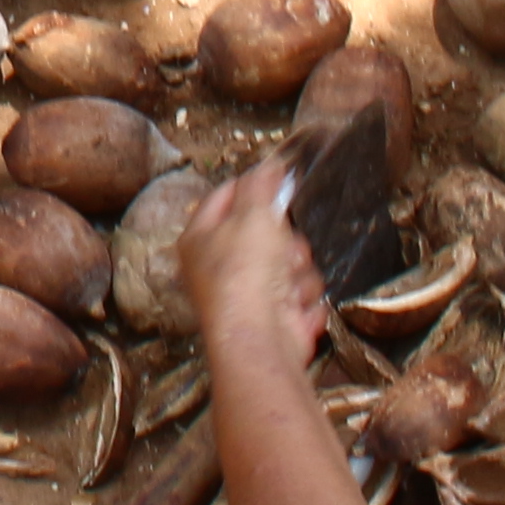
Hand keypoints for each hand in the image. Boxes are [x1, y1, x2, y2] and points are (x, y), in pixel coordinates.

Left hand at [181, 160, 331, 374]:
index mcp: (200, 238)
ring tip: (288, 284)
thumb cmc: (245, 272)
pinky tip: (294, 309)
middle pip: (267, 233)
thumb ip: (261, 186)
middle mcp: (219, 267)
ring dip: (299, 272)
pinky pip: (302, 295)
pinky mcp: (275, 318)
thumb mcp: (252, 215)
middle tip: (284, 248)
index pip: (226, 197)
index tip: (280, 179)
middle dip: (287, 241)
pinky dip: (303, 301)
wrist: (259, 339)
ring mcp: (248, 295)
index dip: (254, 186)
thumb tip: (270, 165)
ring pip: (292, 264)